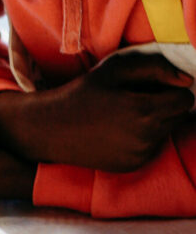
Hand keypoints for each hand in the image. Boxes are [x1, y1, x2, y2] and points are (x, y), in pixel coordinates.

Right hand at [0, 53, 193, 172]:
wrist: (51, 128)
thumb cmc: (83, 93)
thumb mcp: (115, 69)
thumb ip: (156, 67)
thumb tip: (186, 80)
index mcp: (145, 111)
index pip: (185, 100)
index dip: (172, 89)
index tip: (152, 86)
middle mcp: (146, 138)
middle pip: (178, 117)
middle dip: (164, 105)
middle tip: (136, 98)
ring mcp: (139, 155)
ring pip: (165, 133)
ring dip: (154, 123)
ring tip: (124, 115)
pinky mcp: (131, 166)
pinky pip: (150, 149)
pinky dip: (142, 139)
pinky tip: (117, 131)